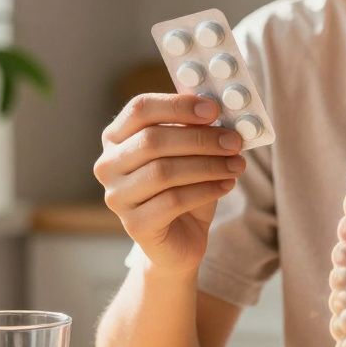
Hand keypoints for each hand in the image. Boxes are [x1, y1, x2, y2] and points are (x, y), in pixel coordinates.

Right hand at [94, 93, 244, 272]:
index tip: (214, 110)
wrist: (180, 240)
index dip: (178, 106)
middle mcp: (109, 165)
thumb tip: (220, 110)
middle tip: (234, 141)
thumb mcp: (190, 154)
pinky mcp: (134, 224)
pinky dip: (205, 190)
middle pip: (152, 140)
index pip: (140, 109)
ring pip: (163, 171)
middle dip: (200, 139)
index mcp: (117, 138)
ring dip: (208, 165)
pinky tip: (226, 185)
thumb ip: (196, 130)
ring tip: (237, 165)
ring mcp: (117, 196)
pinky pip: (173, 201)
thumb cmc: (184, 189)